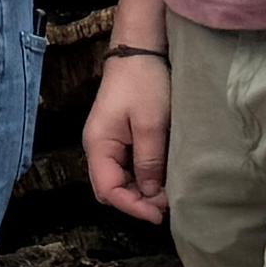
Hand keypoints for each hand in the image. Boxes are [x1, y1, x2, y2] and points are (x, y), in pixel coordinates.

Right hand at [82, 50, 170, 224]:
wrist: (139, 51)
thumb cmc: (143, 83)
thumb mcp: (151, 124)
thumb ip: (149, 161)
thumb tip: (150, 193)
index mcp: (98, 145)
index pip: (108, 190)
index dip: (132, 206)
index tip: (159, 215)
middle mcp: (97, 147)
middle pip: (110, 188)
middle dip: (136, 201)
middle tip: (167, 205)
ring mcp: (107, 142)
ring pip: (119, 179)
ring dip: (141, 190)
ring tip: (168, 193)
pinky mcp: (119, 136)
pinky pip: (126, 166)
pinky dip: (142, 177)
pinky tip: (161, 177)